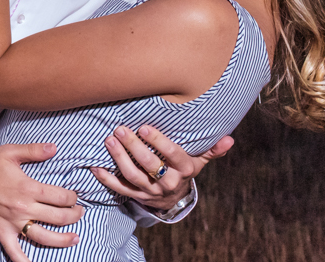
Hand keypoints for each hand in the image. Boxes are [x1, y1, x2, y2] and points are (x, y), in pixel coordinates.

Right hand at [0, 143, 83, 261]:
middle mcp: (23, 208)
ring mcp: (13, 223)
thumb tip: (55, 148)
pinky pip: (15, 252)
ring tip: (75, 238)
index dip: (72, 197)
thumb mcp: (10, 152)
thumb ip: (34, 150)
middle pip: (58, 217)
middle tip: (80, 213)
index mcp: (28, 188)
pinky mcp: (1, 233)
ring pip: (44, 237)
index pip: (60, 197)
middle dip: (74, 216)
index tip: (74, 197)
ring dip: (63, 239)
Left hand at [90, 125, 232, 211]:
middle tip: (120, 129)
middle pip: (150, 165)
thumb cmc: (184, 169)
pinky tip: (95, 166)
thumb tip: (229, 139)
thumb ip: (211, 149)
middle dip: (134, 147)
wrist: (174, 197)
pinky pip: (120, 188)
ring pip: (133, 176)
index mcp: (184, 170)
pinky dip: (106, 178)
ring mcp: (150, 191)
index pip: (172, 155)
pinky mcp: (136, 196)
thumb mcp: (199, 160)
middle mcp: (167, 182)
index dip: (158, 142)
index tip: (144, 127)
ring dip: (119, 158)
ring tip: (109, 140)